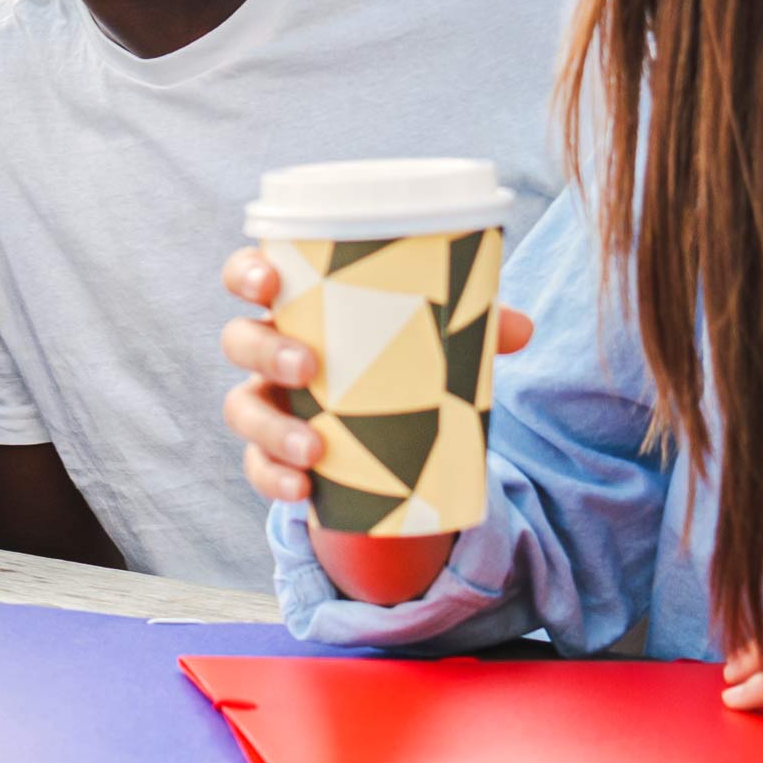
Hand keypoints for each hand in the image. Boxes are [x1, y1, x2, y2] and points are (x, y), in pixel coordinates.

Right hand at [218, 245, 532, 507]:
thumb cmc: (392, 357)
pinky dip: (274, 478)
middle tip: (308, 366)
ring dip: (272, 427)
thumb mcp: (427, 337)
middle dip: (265, 352)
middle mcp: (268, 351)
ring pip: (240, 407)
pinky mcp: (273, 452)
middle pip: (239, 341)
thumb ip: (470, 326)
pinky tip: (303, 489)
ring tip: (315, 449)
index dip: (248, 273)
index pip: (250, 277)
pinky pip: (257, 466)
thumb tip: (522, 328)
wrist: (379, 427)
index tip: (268, 280)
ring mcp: (267, 402)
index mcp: (296, 305)